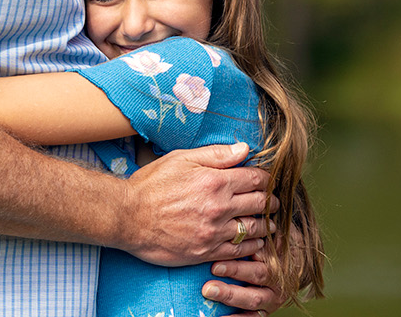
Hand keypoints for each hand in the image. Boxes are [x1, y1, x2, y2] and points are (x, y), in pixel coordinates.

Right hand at [118, 142, 278, 267]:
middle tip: (273, 201)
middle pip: (261, 204)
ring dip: (266, 225)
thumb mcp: (182, 159)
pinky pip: (240, 252)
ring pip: (255, 229)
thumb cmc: (152, 185)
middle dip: (271, 201)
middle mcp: (219, 207)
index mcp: (215, 181)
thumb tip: (245, 149)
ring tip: (269, 223)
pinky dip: (253, 247)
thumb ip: (216, 155)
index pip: (257, 179)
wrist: (127, 216)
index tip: (268, 180)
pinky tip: (255, 242)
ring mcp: (214, 232)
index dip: (267, 179)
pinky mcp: (206, 252)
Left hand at [206, 221, 307, 315]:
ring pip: (253, 298)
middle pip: (259, 273)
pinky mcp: (263, 312)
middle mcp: (279, 278)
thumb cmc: (271, 244)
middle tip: (214, 266)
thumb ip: (259, 221)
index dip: (250, 248)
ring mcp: (271, 297)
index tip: (229, 242)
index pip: (267, 251)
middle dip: (236, 270)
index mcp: (281, 255)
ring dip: (231, 294)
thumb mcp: (273, 231)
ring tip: (209, 290)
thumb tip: (252, 196)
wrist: (289, 271)